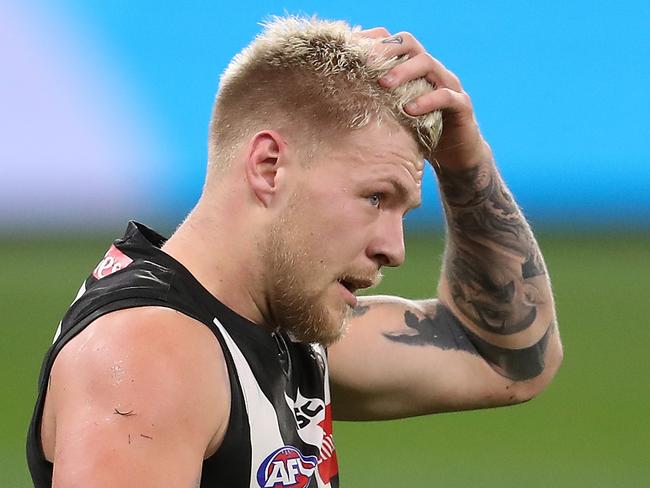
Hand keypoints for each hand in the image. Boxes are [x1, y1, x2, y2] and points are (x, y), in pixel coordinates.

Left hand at [356, 28, 492, 170]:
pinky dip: (427, 101)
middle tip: (365, 64)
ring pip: (428, 64)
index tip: (351, 48)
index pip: (394, 43)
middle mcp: (432, 71)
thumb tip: (337, 101)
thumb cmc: (418, 134)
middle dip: (386, 51)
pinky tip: (410, 110)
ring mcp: (449, 85)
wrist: (455, 156)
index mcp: (414, 69)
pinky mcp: (462, 106)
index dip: (374, 41)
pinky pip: (446, 96)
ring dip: (404, 71)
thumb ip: (375, 103)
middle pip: (410, 44)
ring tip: (384, 84)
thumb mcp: (393, 116)